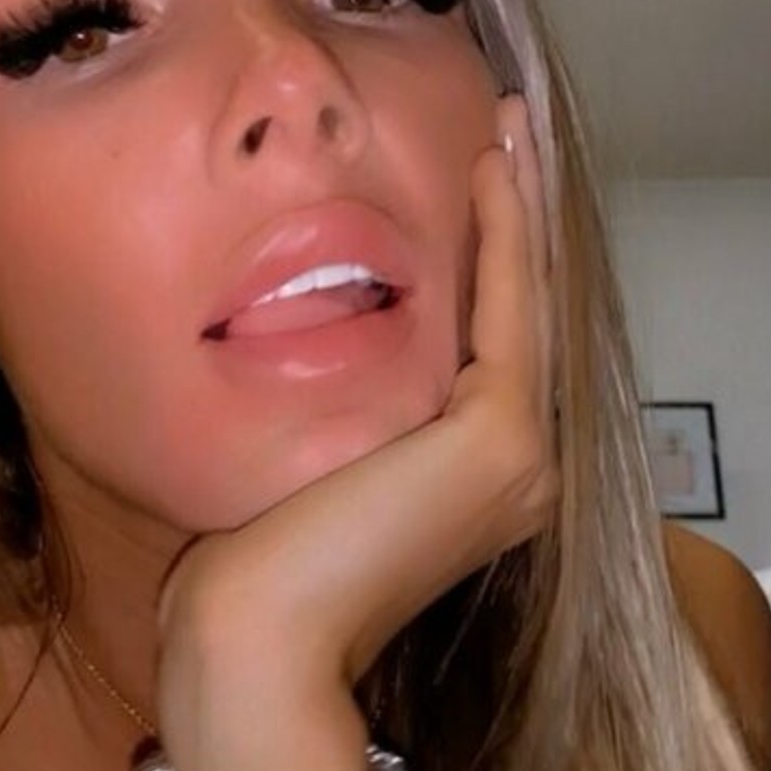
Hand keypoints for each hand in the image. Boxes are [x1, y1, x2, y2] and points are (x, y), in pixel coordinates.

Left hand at [156, 95, 558, 712]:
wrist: (253, 641)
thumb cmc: (247, 575)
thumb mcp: (302, 466)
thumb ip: (337, 414)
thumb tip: (295, 340)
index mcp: (475, 489)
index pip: (489, 352)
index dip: (492, 264)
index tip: (478, 181)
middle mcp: (517, 477)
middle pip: (519, 321)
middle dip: (516, 223)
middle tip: (509, 129)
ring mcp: (520, 462)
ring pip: (524, 306)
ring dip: (519, 212)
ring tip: (511, 131)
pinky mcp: (499, 439)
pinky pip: (508, 309)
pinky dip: (505, 235)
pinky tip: (491, 169)